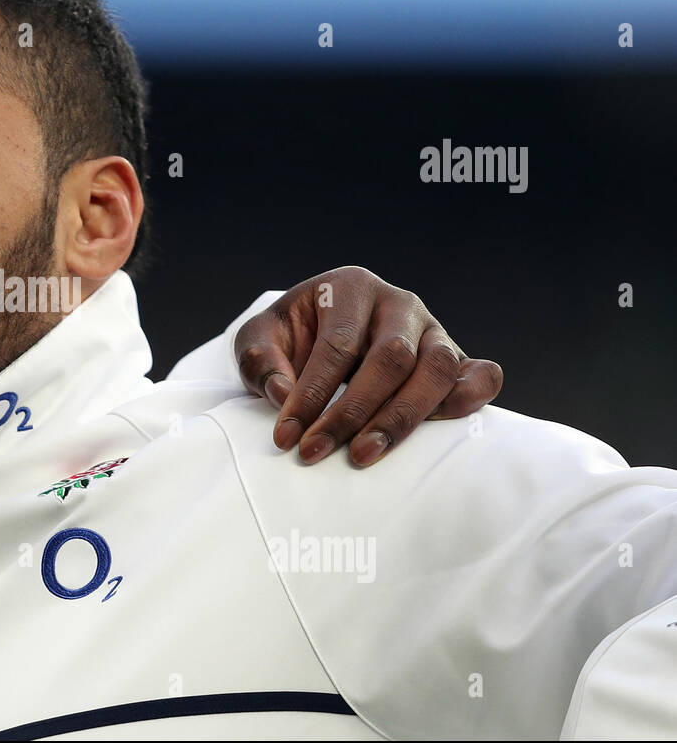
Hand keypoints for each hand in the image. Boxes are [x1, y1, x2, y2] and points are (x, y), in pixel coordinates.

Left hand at [234, 266, 502, 466]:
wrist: (321, 333)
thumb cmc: (290, 337)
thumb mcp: (260, 339)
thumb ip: (260, 362)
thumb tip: (284, 396)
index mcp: (350, 288)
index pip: (338, 345)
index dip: (312, 394)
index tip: (287, 437)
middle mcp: (398, 303)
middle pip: (391, 358)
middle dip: (353, 412)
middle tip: (317, 451)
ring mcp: (433, 330)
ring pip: (437, 369)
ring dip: (402, 418)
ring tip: (363, 454)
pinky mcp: (457, 358)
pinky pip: (482, 374)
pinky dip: (468, 400)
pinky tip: (437, 429)